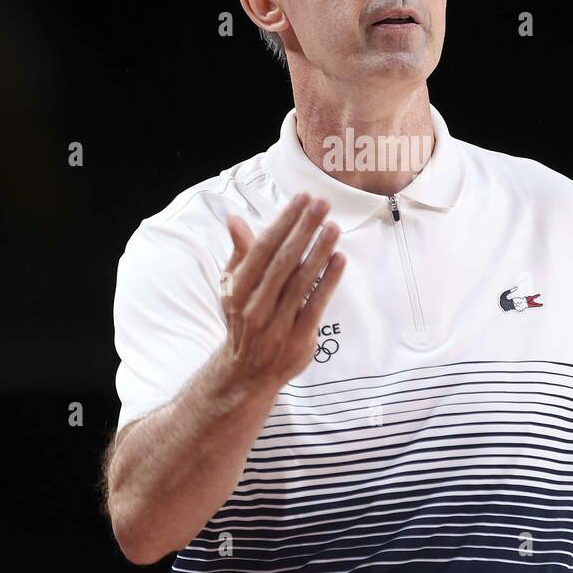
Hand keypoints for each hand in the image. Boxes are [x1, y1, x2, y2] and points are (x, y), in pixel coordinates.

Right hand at [218, 193, 345, 390]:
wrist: (247, 373)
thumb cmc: (244, 320)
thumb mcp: (234, 288)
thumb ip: (240, 253)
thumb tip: (234, 218)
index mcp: (238, 289)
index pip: (262, 248)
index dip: (283, 222)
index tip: (301, 199)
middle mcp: (255, 306)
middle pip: (283, 261)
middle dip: (304, 230)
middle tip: (322, 204)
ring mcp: (277, 325)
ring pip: (301, 282)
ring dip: (319, 252)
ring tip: (334, 227)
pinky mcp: (298, 339)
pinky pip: (316, 305)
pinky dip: (328, 282)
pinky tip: (339, 259)